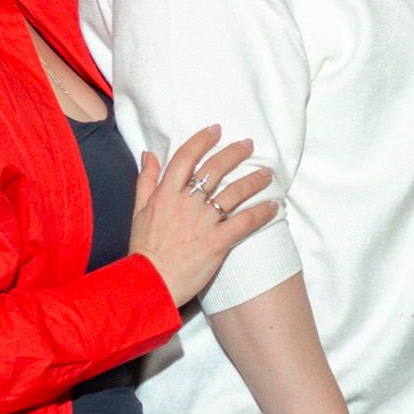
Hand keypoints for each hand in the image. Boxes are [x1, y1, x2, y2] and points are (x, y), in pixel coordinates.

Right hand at [124, 124, 277, 309]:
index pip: (186, 157)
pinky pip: (244, 222)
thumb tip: (150, 153)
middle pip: (215, 169)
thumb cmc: (144, 249)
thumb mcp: (138, 210)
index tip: (216, 130)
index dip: (203, 140)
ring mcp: (203, 222)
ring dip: (253, 181)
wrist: (150, 282)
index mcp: (166, 193)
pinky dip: (261, 212)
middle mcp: (186, 203)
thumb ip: (146, 180)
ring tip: (267, 174)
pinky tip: (274, 206)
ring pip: (234, 192)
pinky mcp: (218, 242)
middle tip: (249, 145)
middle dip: (234, 153)